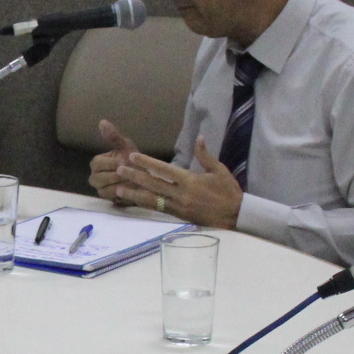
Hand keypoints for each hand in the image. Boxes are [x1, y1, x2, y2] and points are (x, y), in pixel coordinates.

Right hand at [87, 119, 139, 198]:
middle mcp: (95, 178)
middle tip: (129, 171)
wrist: (145, 175)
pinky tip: (132, 188)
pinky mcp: (109, 200)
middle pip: (97, 178)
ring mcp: (101, 190)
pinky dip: (122, 193)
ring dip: (119, 184)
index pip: (97, 163)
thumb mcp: (125, 146)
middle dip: (114, 175)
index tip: (124, 160)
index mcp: (97, 163)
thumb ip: (113, 136)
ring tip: (132, 179)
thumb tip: (102, 121)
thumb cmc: (133, 159)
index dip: (110, 162)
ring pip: (104, 189)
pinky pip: (112, 198)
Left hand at [103, 137, 243, 228]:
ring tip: (118, 190)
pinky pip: (158, 209)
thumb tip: (199, 137)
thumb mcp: (219, 170)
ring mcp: (178, 207)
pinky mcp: (179, 216)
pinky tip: (134, 202)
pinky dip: (145, 205)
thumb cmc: (228, 191)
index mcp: (190, 180)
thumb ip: (206, 155)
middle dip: (135, 177)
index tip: (133, 157)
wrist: (235, 216)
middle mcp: (181, 194)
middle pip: (153, 184)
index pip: (164, 170)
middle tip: (118, 170)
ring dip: (134, 195)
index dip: (147, 163)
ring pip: (152, 200)